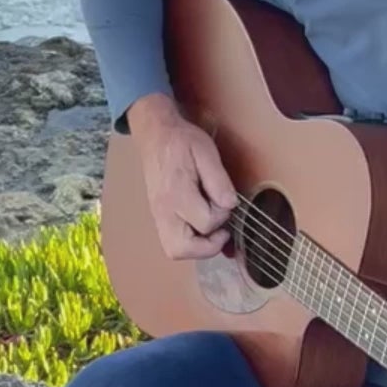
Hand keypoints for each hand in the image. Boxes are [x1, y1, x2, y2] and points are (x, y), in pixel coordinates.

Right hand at [127, 93, 236, 260]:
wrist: (156, 135)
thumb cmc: (182, 142)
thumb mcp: (206, 152)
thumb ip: (219, 180)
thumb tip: (230, 205)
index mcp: (177, 192)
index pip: (206, 222)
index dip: (223, 216)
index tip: (226, 201)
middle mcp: (164, 210)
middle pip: (181, 248)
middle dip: (208, 246)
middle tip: (222, 229)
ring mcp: (159, 216)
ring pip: (175, 250)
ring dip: (198, 249)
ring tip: (213, 231)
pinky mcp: (160, 218)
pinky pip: (173, 244)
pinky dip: (191, 245)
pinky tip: (205, 232)